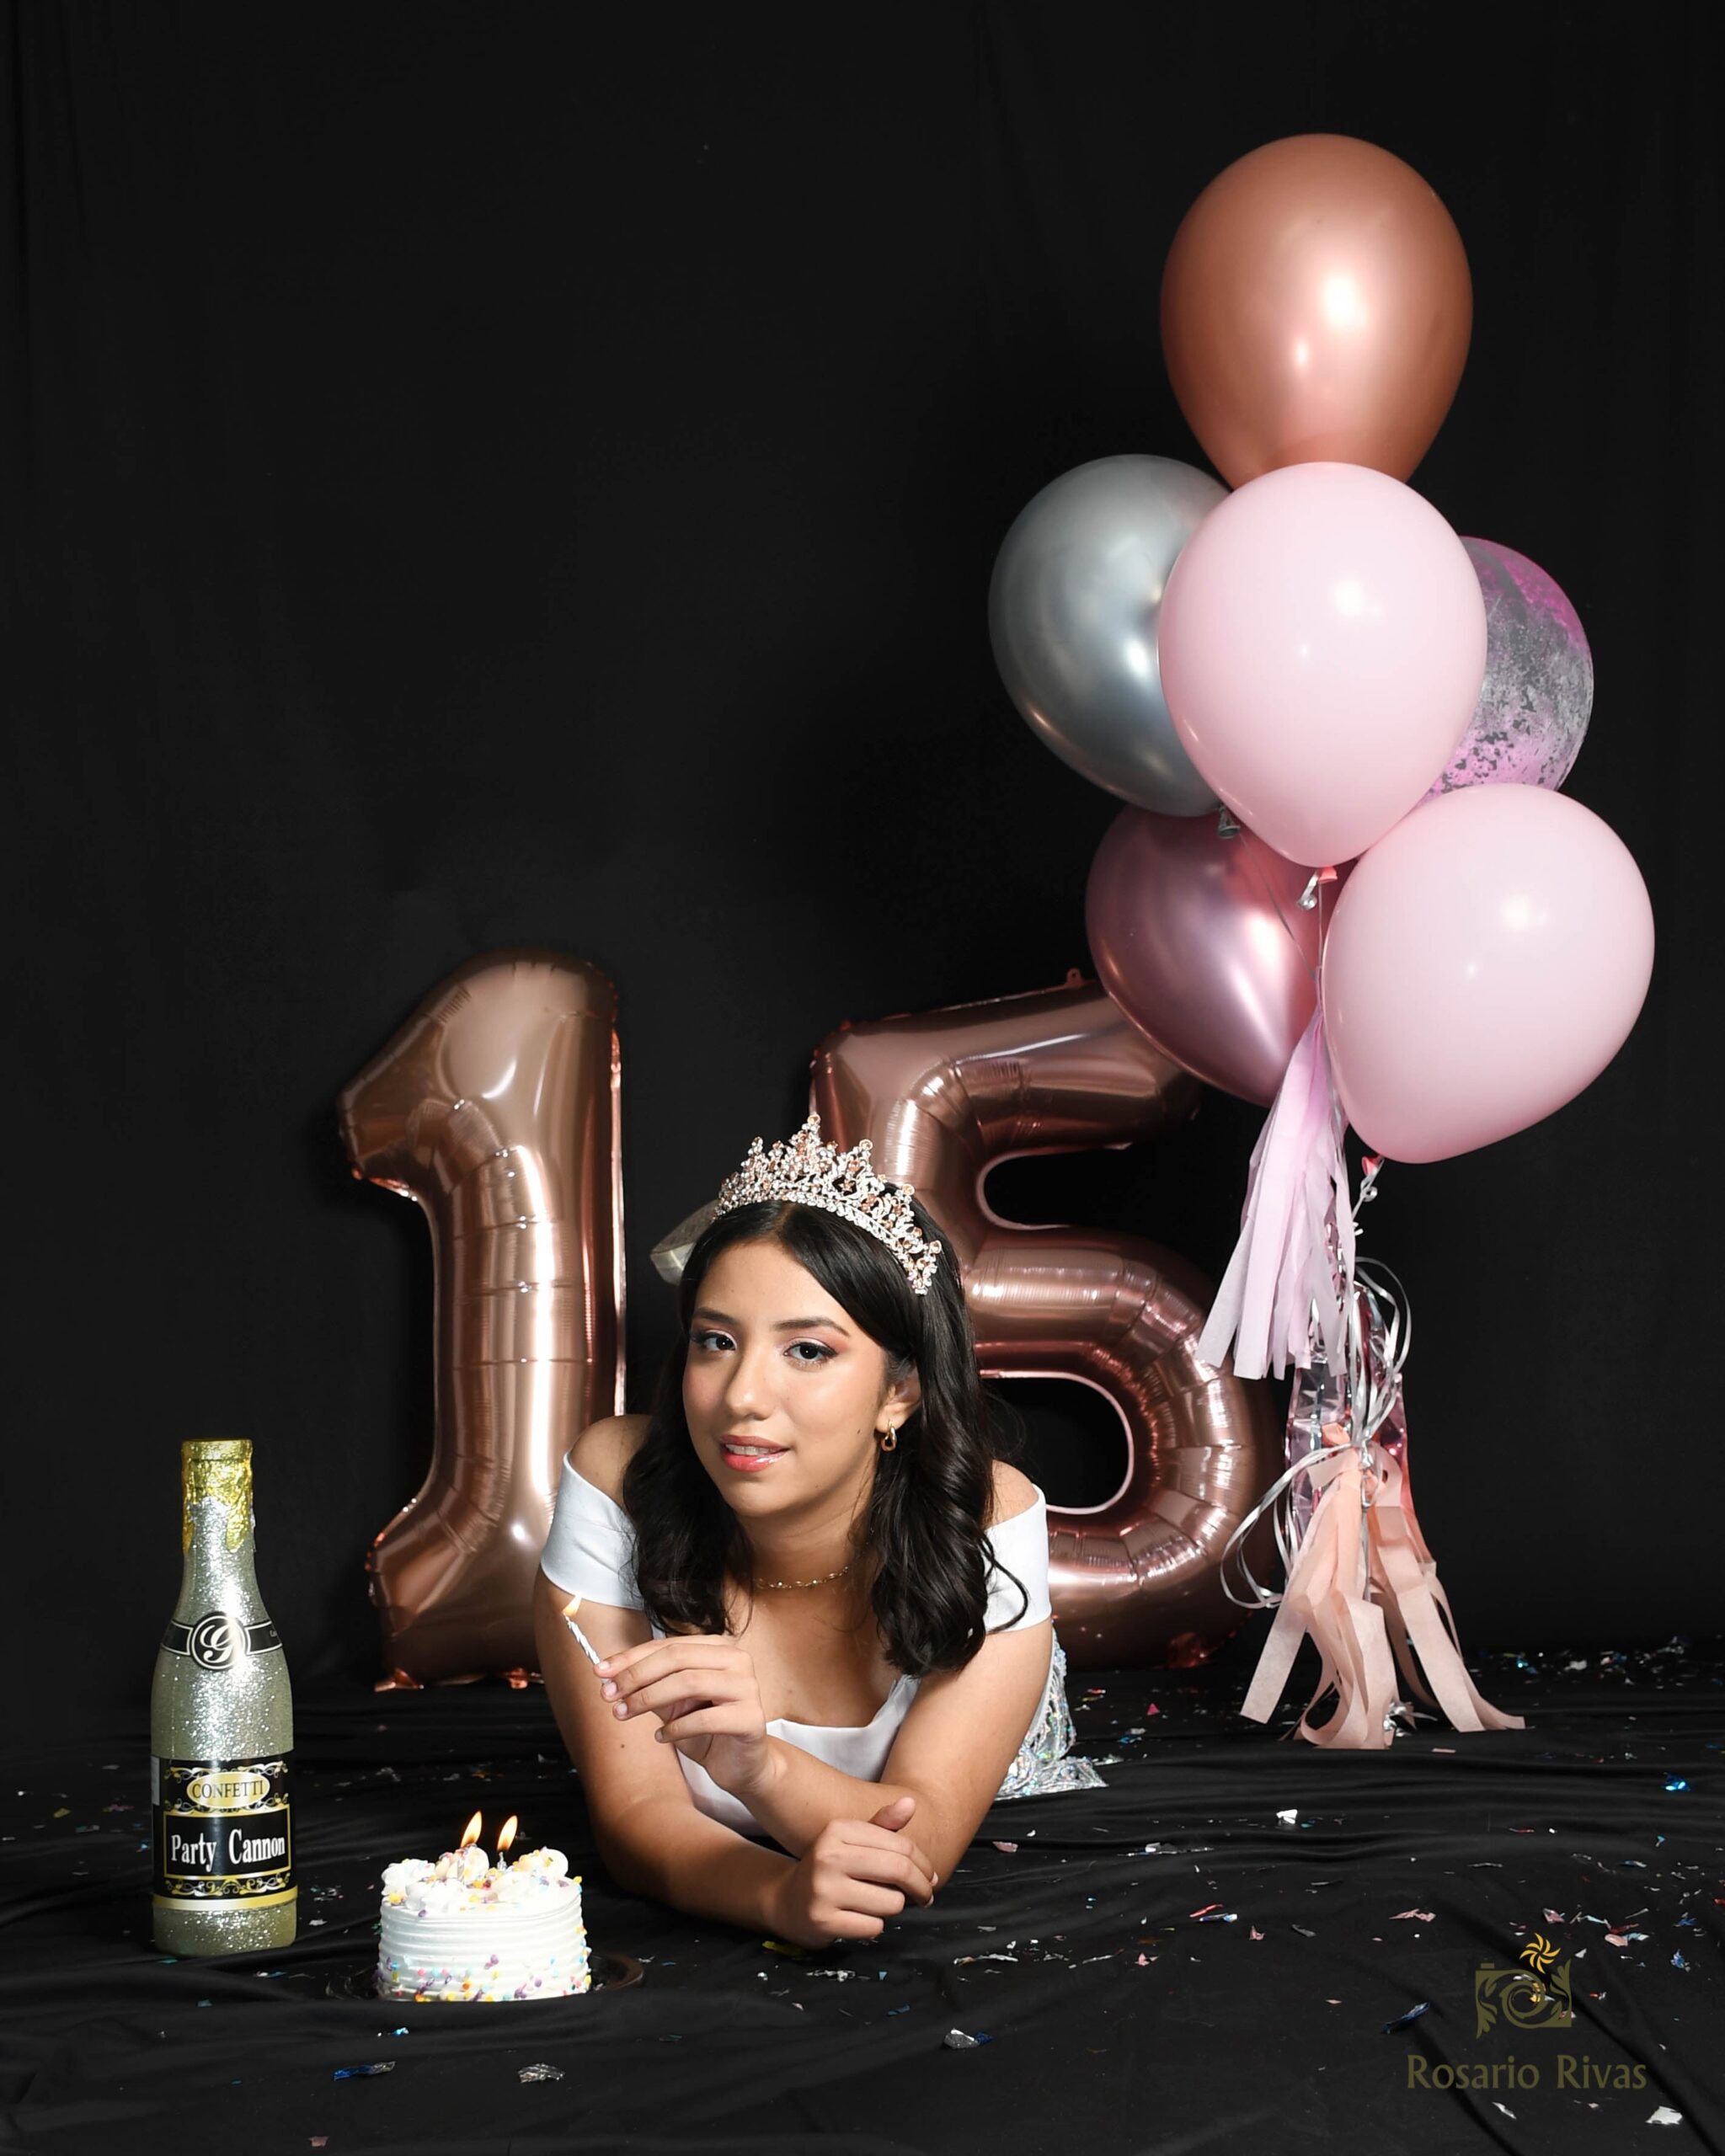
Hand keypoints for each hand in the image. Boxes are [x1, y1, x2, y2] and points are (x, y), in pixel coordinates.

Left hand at [594, 1634, 769, 1794]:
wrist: (741, 1764)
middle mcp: (736, 1660)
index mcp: (718, 1648)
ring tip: (626, 1713)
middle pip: (677, 1658)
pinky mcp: (751, 1718)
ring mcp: (747, 1687)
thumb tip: (610, 1678)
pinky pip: (705, 1719)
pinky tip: (661, 1736)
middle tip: (610, 1695)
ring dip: (650, 1698)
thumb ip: (649, 1687)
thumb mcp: (674, 1703)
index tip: (601, 1671)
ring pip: (690, 1681)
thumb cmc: (707, 1729)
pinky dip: (676, 1728)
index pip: (668, 1645)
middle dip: (637, 1675)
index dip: (632, 1657)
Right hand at [766, 1795, 937, 1948]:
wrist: (788, 1901)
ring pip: (890, 1902)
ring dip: (893, 1907)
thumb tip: (911, 1802)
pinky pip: (874, 1927)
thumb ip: (883, 1825)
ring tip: (878, 1903)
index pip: (900, 1845)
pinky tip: (860, 1918)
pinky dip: (875, 1926)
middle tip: (926, 1895)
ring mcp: (824, 1890)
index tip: (930, 1875)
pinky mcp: (823, 1921)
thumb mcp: (852, 1841)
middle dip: (921, 1886)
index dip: (923, 1863)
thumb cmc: (830, 1868)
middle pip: (899, 1871)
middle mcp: (828, 1856)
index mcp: (838, 1830)